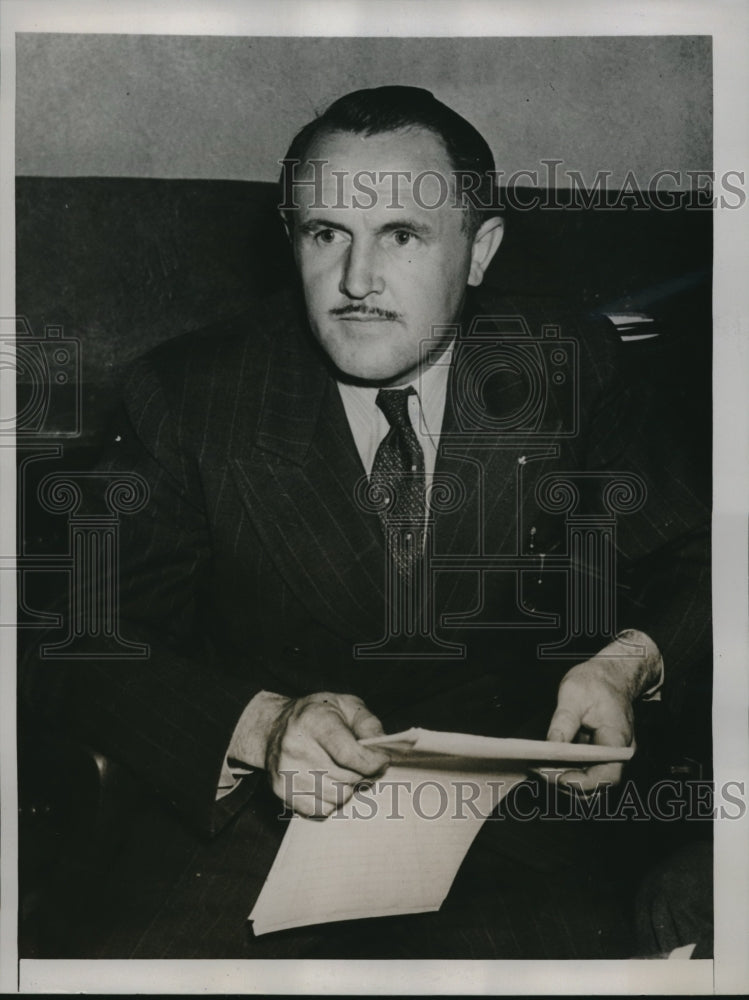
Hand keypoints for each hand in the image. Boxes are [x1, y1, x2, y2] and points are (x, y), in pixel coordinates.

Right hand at [264, 692, 389, 816]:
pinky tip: (327, 782)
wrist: (273, 726)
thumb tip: (381, 750)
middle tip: (363, 764)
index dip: (373, 762)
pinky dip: (331, 800)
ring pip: (337, 797)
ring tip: (344, 771)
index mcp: (314, 721)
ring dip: (348, 788)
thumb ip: (368, 724)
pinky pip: (320, 809)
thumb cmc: (316, 715)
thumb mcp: (346, 705)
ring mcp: (286, 771)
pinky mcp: (281, 790)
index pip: (349, 754)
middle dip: (363, 774)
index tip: (382, 761)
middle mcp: (296, 747)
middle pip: (346, 778)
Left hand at [544, 658, 634, 792]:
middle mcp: (617, 755)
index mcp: (618, 741)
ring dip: (563, 778)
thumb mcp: (574, 695)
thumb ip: (563, 722)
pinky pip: (583, 770)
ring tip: (537, 766)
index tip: (557, 776)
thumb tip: (551, 747)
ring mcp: (608, 756)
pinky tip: (545, 761)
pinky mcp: (597, 754)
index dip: (582, 782)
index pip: (606, 775)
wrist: (609, 675)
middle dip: (566, 782)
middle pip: (595, 784)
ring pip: (587, 781)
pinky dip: (565, 769)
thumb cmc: (595, 682)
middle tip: (538, 770)